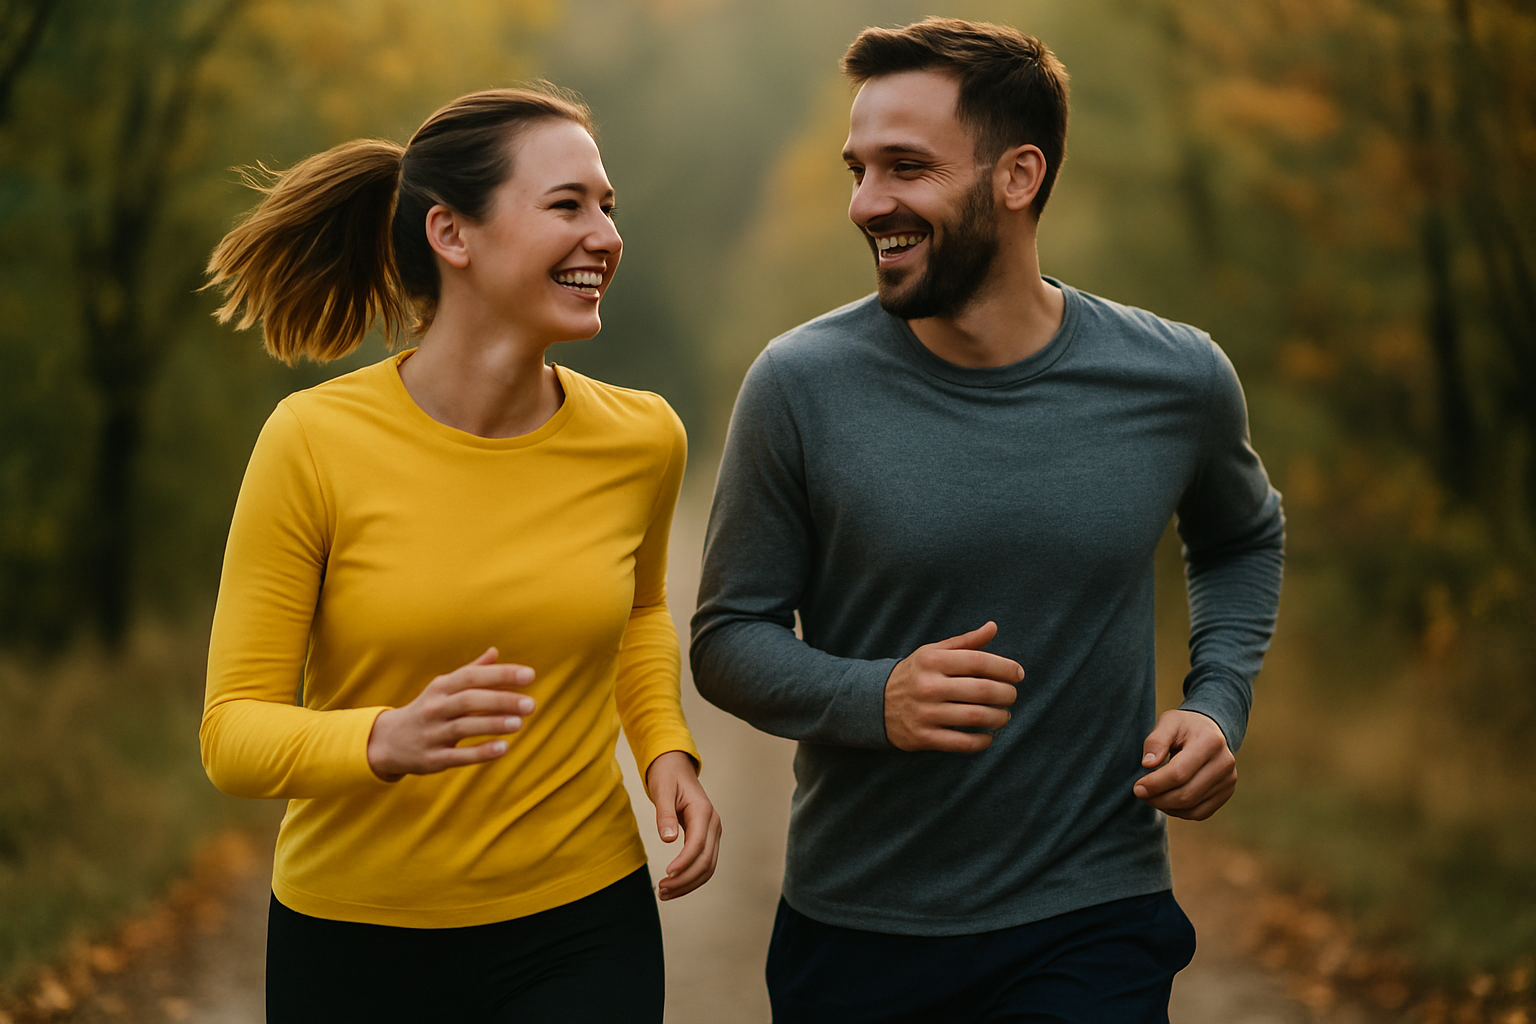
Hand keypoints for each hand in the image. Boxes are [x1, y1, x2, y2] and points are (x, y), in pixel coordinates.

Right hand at [366, 647, 535, 780]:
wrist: (388, 741)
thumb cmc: (428, 709)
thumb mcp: (443, 688)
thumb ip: (471, 671)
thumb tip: (495, 651)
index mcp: (441, 687)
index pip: (473, 676)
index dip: (501, 674)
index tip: (530, 674)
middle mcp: (435, 708)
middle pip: (469, 700)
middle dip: (501, 700)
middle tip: (531, 704)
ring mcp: (432, 733)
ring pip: (464, 726)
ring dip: (493, 724)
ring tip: (519, 723)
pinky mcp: (433, 758)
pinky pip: (458, 756)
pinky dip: (481, 752)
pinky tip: (504, 748)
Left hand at [645, 750, 721, 899]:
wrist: (676, 767)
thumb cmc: (668, 776)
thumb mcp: (663, 791)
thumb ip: (665, 814)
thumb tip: (667, 838)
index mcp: (703, 812)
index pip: (698, 844)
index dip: (684, 863)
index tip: (666, 875)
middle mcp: (713, 824)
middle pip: (706, 861)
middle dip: (685, 880)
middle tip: (661, 890)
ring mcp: (713, 832)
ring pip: (708, 867)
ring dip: (689, 883)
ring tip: (665, 892)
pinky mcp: (708, 838)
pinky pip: (705, 863)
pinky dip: (691, 877)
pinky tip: (674, 884)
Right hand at [884, 621, 1022, 752]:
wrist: (875, 702)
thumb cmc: (915, 674)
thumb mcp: (933, 652)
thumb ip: (965, 642)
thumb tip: (993, 627)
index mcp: (932, 660)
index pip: (978, 661)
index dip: (1005, 667)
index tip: (1018, 674)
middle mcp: (928, 686)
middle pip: (982, 690)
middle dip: (1006, 694)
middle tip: (1012, 696)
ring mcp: (925, 713)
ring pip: (976, 717)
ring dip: (999, 717)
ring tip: (1004, 715)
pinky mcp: (923, 737)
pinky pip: (962, 742)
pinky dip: (983, 740)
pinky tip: (989, 735)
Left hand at [1134, 709, 1235, 819]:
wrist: (1210, 730)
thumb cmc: (1184, 726)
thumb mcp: (1168, 722)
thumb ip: (1156, 741)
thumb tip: (1148, 764)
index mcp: (1210, 741)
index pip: (1179, 773)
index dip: (1155, 784)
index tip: (1137, 787)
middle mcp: (1224, 762)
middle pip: (1186, 794)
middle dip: (1158, 799)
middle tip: (1140, 793)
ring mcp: (1228, 780)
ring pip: (1192, 807)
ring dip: (1166, 807)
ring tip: (1151, 796)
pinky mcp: (1227, 793)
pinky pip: (1200, 813)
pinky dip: (1179, 812)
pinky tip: (1166, 801)